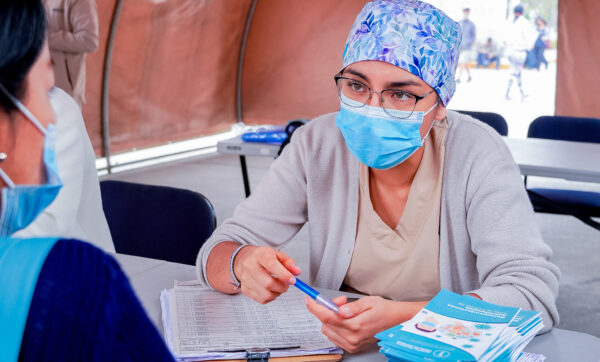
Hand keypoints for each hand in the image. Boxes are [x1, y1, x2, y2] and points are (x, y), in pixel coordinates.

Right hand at [234, 246, 300, 303]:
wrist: (244, 260)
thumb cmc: (262, 257)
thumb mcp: (277, 254)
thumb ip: (289, 262)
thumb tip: (297, 272)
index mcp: (260, 255)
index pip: (272, 265)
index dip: (284, 275)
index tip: (293, 280)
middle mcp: (250, 267)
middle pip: (268, 283)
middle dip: (282, 286)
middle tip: (286, 283)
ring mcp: (246, 279)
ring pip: (266, 294)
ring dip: (277, 293)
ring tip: (278, 285)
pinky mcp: (245, 290)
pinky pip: (262, 299)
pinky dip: (271, 296)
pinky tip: (270, 289)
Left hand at [306, 295, 427, 352]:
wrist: (396, 322)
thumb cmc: (384, 310)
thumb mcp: (368, 302)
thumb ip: (352, 306)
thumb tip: (338, 309)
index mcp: (355, 325)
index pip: (327, 316)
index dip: (315, 307)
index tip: (309, 300)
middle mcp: (352, 337)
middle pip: (326, 323)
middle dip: (327, 310)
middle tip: (339, 302)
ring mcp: (352, 344)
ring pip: (328, 330)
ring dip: (331, 319)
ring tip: (345, 311)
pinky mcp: (352, 347)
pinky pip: (334, 337)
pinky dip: (335, 327)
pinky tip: (345, 320)